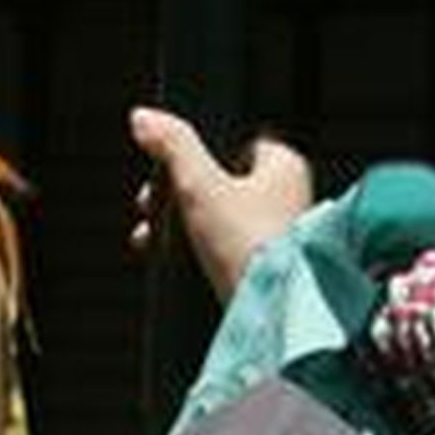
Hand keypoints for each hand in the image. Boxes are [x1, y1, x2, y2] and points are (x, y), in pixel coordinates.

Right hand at [128, 105, 313, 299]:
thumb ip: (173, 145)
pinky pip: (226, 249)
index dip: (191, 152)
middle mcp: (290, 197)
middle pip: (219, 181)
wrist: (274, 316)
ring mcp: (281, 236)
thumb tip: (145, 118)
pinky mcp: (268, 269)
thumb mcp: (200, 185)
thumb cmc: (250, 247)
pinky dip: (199, 252)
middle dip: (177, 194)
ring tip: (150, 236)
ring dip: (181, 225)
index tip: (162, 168)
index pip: (231, 141)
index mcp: (285, 165)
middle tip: (149, 204)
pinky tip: (175, 261)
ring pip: (219, 218)